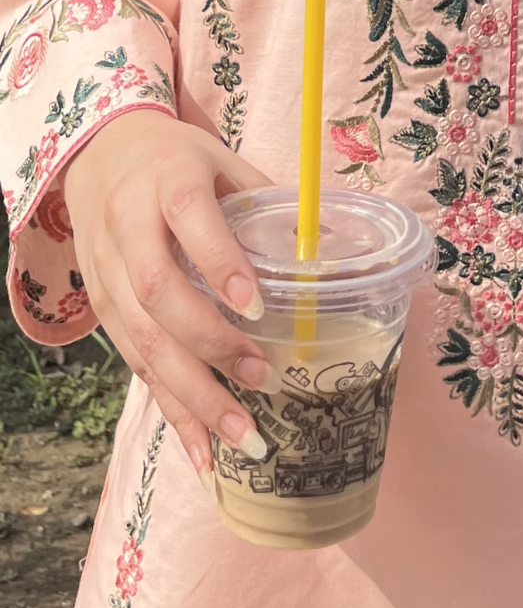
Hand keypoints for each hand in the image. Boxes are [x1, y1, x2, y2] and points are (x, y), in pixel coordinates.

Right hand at [63, 110, 275, 488]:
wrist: (98, 154)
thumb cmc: (180, 162)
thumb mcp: (225, 162)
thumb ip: (270, 205)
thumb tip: (339, 252)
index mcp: (170, 179)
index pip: (190, 218)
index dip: (220, 262)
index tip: (258, 307)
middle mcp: (129, 227)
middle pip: (157, 292)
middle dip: (209, 343)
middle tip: (260, 378)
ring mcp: (107, 273)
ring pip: (141, 340)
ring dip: (193, 395)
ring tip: (244, 437)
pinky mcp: (102, 309)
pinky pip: (135, 365)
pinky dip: (172, 411)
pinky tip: (204, 453)